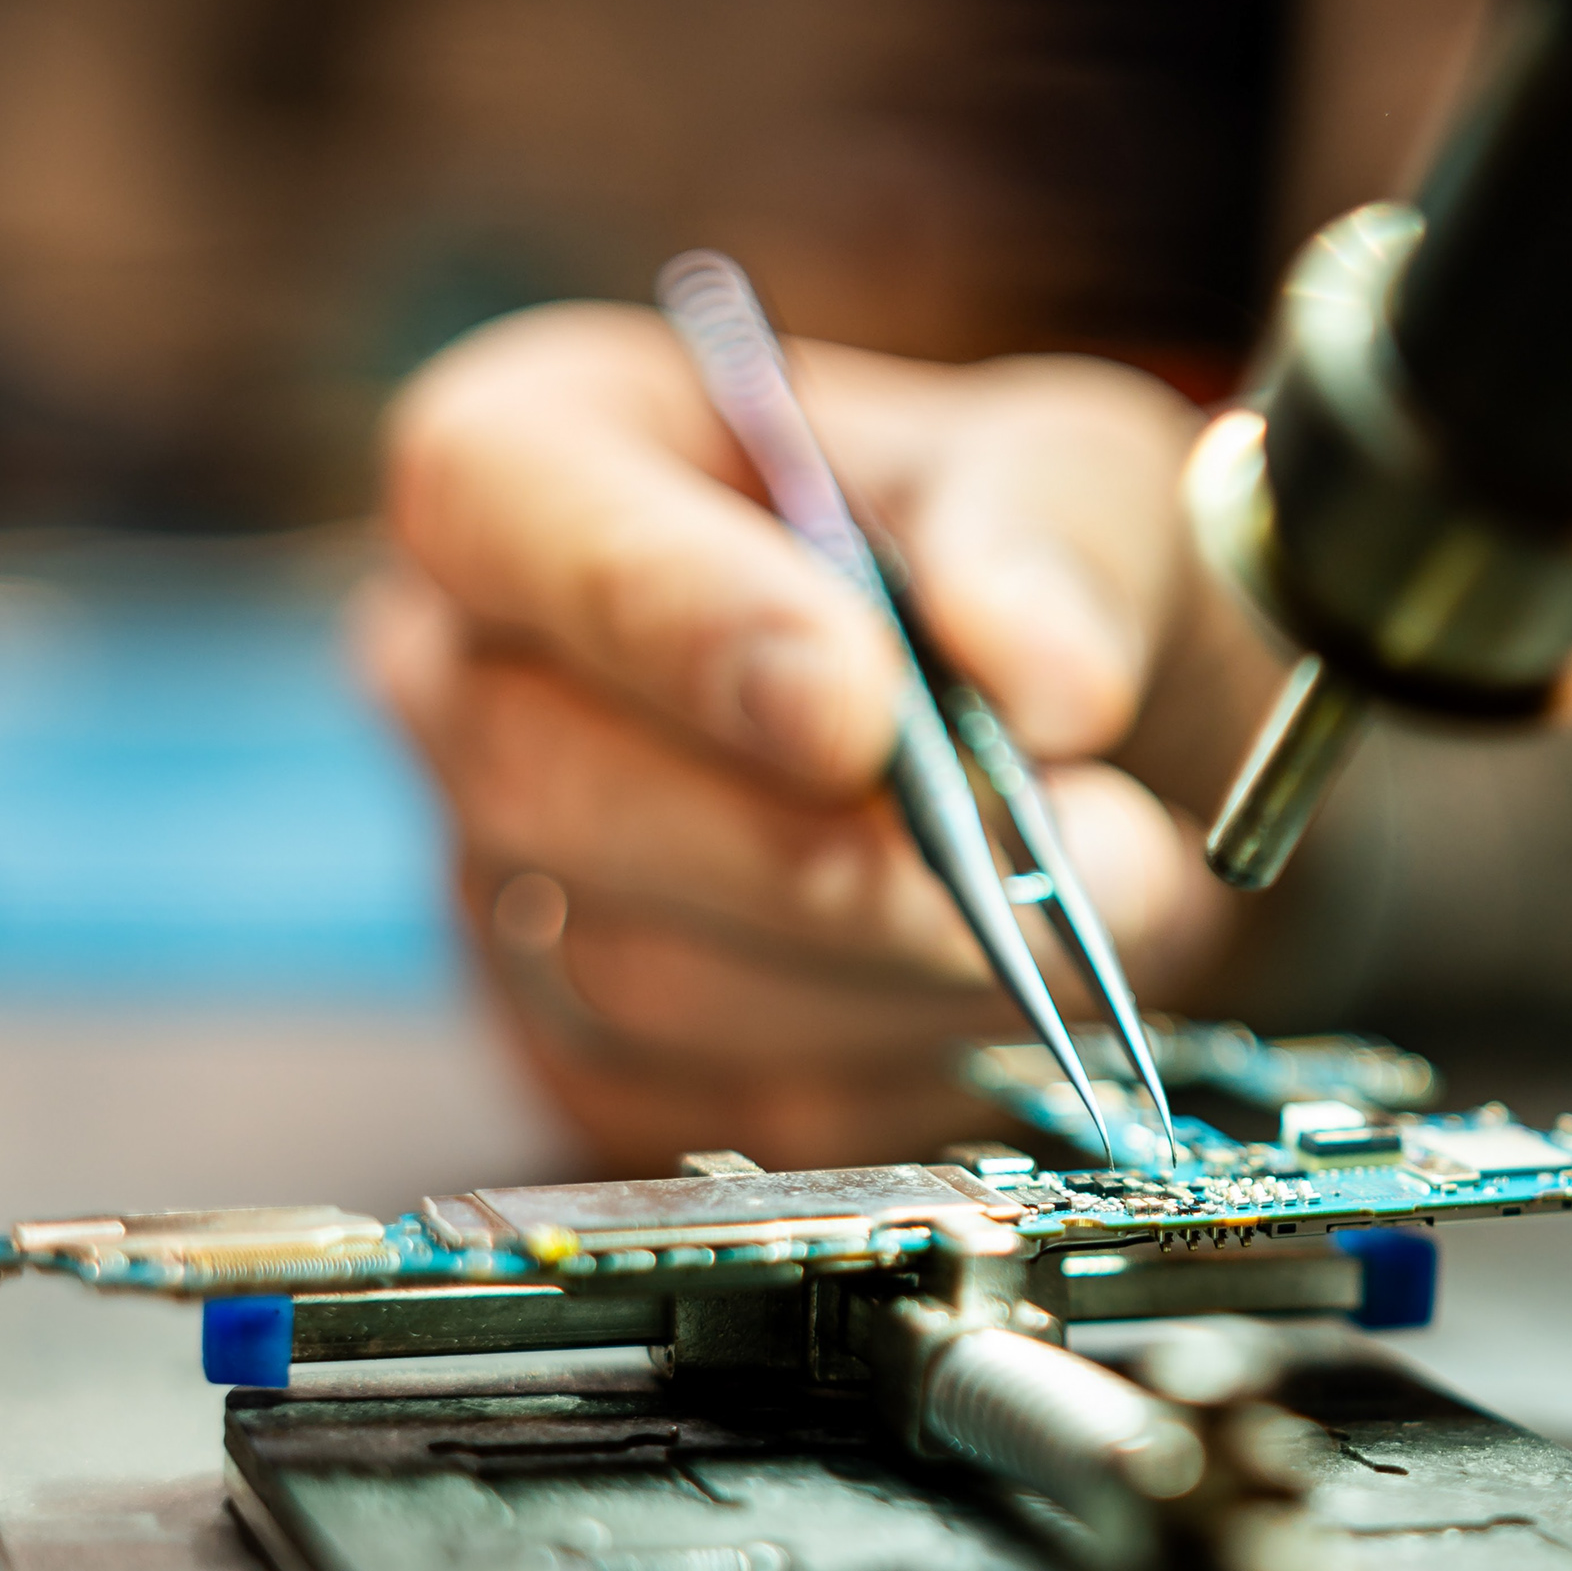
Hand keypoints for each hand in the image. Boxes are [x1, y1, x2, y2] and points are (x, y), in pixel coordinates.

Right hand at [360, 303, 1280, 1171]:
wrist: (1075, 761)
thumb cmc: (1014, 571)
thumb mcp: (1070, 477)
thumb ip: (1055, 546)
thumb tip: (1050, 682)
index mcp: (536, 460)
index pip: (492, 497)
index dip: (663, 610)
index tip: (854, 705)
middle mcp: (472, 680)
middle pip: (545, 780)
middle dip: (811, 849)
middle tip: (1042, 849)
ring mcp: (510, 893)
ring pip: (643, 976)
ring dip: (901, 967)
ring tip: (1099, 901)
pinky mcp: (594, 1069)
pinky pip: (721, 1110)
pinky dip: (905, 1063)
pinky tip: (1014, 992)